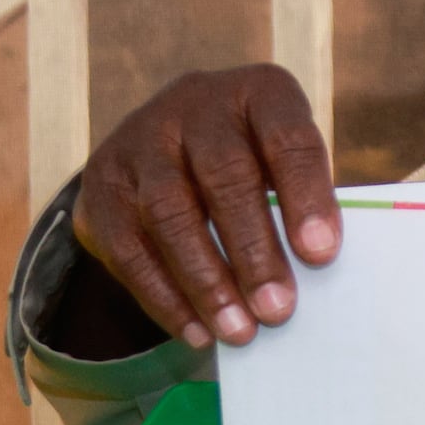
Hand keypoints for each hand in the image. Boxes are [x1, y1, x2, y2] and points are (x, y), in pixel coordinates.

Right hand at [71, 64, 338, 347]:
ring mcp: (141, 139)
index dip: (306, 195)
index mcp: (258, 92)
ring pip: (168, 211)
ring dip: (206, 281)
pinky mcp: (102, 182)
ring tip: (239, 331)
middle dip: (253, 250)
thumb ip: (299, 208)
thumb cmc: (254, 168)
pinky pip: (129, 246)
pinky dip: (164, 296)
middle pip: (223, 175)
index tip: (322, 254)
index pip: (286, 136)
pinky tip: (196, 332)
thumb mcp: (284, 167)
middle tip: (277, 310)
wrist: (168, 150)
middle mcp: (195, 102)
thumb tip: (315, 276)